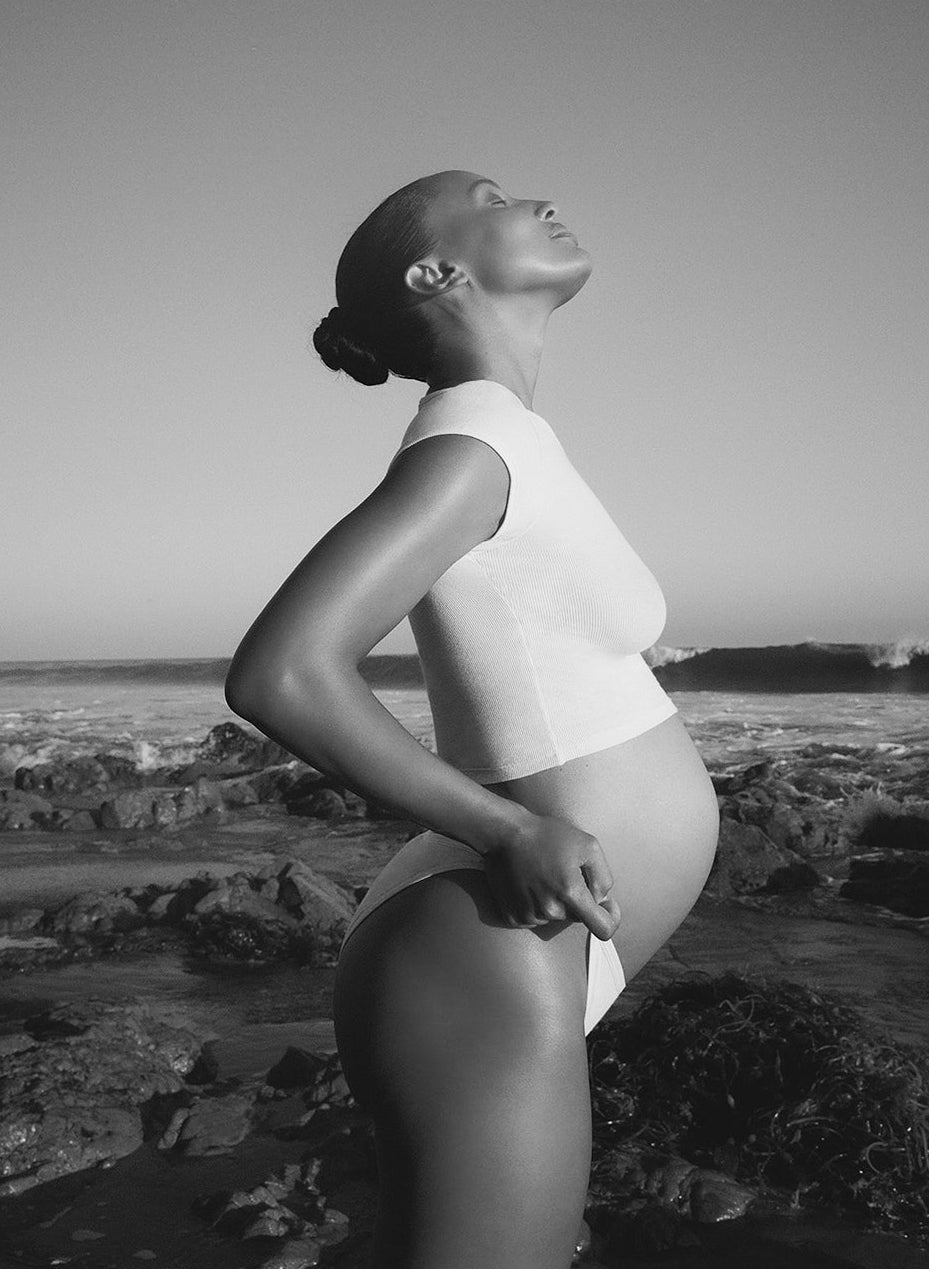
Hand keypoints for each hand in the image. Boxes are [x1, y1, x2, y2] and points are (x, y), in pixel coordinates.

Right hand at [481, 813, 620, 939]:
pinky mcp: (513, 916)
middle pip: (577, 917)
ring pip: (555, 917)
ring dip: (555, 901)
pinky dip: (536, 905)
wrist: (504, 833)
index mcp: (571, 892)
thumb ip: (603, 877)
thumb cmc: (546, 835)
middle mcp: (550, 909)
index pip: (603, 928)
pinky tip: (530, 883)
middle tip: (563, 872)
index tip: (606, 904)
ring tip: (543, 874)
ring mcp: (529, 915)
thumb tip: (602, 900)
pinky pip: (536, 919)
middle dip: (576, 899)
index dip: (610, 918)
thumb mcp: (589, 845)